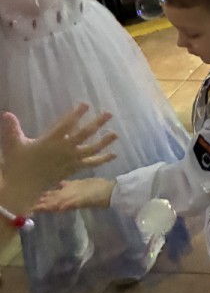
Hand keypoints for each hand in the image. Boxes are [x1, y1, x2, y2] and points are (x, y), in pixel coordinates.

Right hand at [0, 106, 116, 210]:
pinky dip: (102, 159)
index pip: (66, 124)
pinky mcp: (73, 168)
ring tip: (115, 134)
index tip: (86, 104)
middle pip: (84, 134)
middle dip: (97, 123)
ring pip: (91, 149)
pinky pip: (91, 163)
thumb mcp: (14, 146)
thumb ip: (13, 129)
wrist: (23, 188)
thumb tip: (6, 113)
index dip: (76, 114)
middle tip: (109, 114)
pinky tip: (114, 154)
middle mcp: (64, 149)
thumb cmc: (18, 165)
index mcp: (51, 140)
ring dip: (104, 141)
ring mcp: (70, 160)